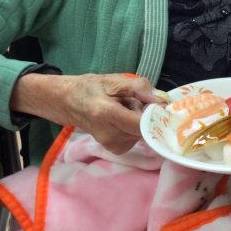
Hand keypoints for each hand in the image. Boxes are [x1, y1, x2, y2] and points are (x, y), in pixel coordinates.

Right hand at [10, 73, 168, 153]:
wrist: (67, 103)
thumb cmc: (90, 88)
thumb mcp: (114, 80)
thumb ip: (140, 88)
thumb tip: (162, 100)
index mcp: (107, 115)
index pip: (143, 123)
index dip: (156, 114)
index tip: (160, 103)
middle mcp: (111, 136)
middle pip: (145, 127)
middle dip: (145, 113)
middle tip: (132, 101)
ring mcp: (113, 145)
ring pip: (143, 132)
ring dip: (139, 119)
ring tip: (124, 108)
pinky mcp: (117, 149)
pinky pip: (137, 137)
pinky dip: (135, 126)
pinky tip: (123, 118)